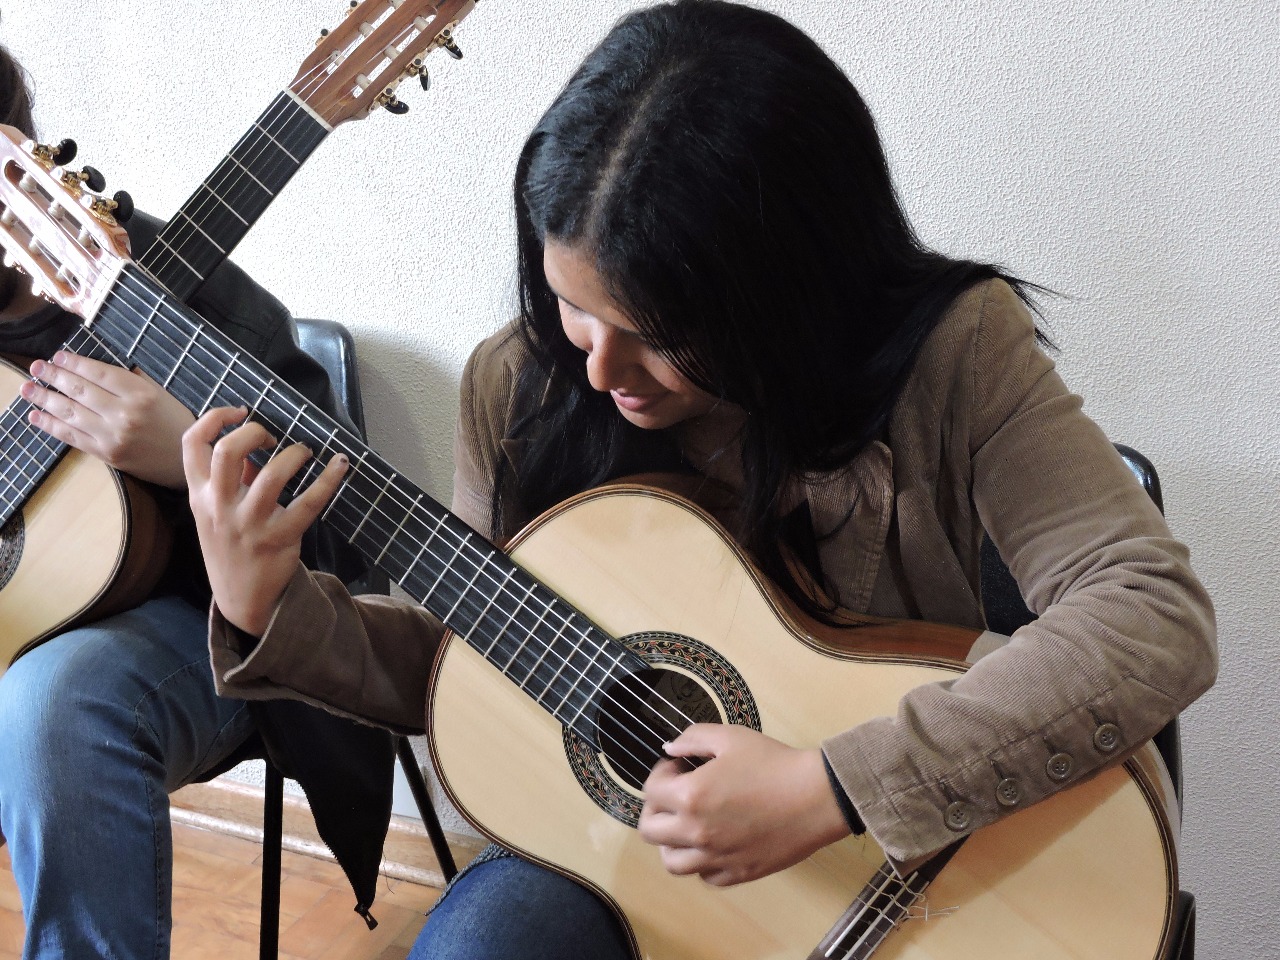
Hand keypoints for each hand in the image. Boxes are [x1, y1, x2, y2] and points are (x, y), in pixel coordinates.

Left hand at [22, 351, 194, 487]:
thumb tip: (100, 370)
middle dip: (54, 377)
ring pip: (70, 412)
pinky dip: (51, 425)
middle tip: (37, 367)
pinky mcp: (106, 454)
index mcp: (141, 394)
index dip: (74, 363)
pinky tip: (36, 415)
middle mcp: (125, 413)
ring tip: (28, 388)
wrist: (186, 462)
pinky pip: (72, 437)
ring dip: (45, 398)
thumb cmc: (178, 424)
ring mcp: (113, 435)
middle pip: (80, 390)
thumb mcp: (162, 395)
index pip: (98, 373)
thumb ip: (133, 381)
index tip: (58, 356)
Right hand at [182, 406, 348, 635]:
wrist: (241, 598)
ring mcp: (249, 524)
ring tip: (304, 452)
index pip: (192, 444)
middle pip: (227, 452)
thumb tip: (253, 445)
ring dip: (294, 454)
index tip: (240, 411)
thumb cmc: (231, 545)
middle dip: (253, 432)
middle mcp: (219, 507)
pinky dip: (330, 479)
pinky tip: (341, 464)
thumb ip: (230, 480)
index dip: (214, 418)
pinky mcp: (280, 538)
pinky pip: (310, 502)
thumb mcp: (215, 513)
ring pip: (272, 474)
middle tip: (272, 438)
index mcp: (199, 495)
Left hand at [638, 724, 851, 886]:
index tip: (679, 767)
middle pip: (650, 831)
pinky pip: (705, 876)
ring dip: (672, 841)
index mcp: (690, 797)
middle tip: (676, 796)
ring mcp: (716, 858)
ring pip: (671, 862)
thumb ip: (692, 738)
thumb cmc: (774, 763)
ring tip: (689, 824)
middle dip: (656, 808)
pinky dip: (702, 862)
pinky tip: (716, 841)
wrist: (816, 796)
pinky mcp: (737, 874)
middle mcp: (696, 832)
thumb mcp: (730, 737)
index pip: (650, 791)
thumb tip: (670, 749)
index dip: (661, 774)